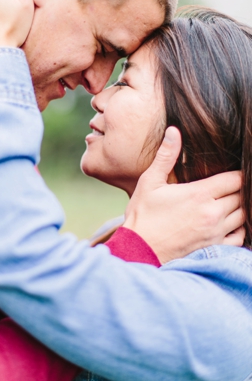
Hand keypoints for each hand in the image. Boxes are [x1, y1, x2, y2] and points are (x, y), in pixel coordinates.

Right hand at [123, 127, 244, 262]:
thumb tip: (174, 131)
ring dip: (238, 207)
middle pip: (242, 196)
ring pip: (244, 215)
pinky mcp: (215, 247)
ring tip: (227, 202)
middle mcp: (213, 213)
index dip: (236, 173)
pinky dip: (239, 228)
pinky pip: (240, 237)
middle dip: (236, 189)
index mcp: (200, 194)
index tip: (229, 172)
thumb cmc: (142, 215)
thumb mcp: (150, 182)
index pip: (236, 179)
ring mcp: (216, 232)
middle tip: (225, 187)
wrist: (139, 249)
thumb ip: (166, 156)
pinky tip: (227, 223)